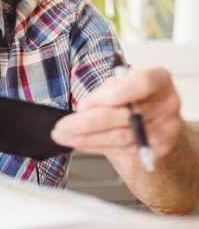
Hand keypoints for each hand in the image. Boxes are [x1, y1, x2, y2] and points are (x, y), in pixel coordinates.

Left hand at [51, 67, 181, 158]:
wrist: (157, 119)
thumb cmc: (135, 95)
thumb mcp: (121, 83)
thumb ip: (107, 91)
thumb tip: (85, 108)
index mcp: (159, 80)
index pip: (141, 84)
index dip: (112, 94)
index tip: (86, 103)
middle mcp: (166, 104)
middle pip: (124, 116)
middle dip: (87, 122)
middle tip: (62, 126)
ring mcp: (163, 129)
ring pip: (119, 136)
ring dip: (85, 138)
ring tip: (62, 136)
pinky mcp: (155, 148)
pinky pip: (119, 148)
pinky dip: (94, 145)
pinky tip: (77, 142)